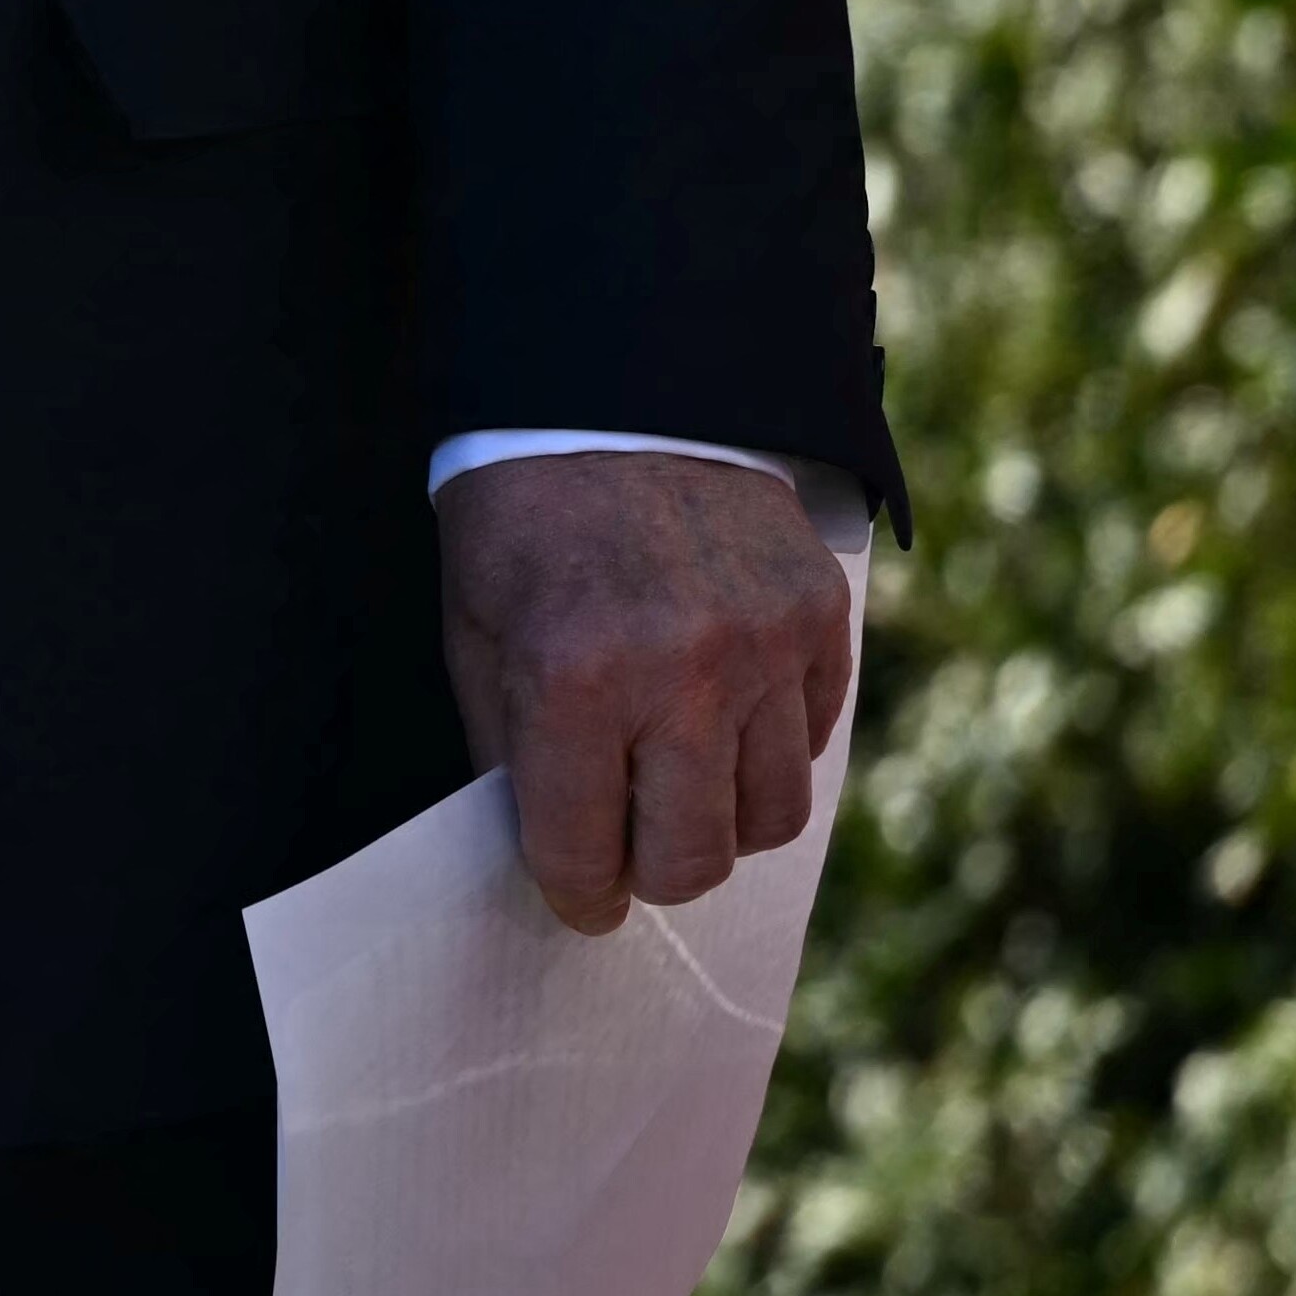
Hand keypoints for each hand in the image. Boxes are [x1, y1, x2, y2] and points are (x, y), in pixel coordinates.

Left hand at [436, 447, 855, 934]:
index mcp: (574, 679)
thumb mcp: (475, 633)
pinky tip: (724, 717)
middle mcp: (683, 674)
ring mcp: (766, 648)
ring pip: (770, 820)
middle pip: (693, 858)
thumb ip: (511, 751)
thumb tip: (554, 854)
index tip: (582, 900)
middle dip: (652, 875)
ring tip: (678, 786)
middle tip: (629, 853)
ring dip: (720, 823)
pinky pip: (812, 746)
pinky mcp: (820, 621)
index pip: (583, 851)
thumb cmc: (523, 523)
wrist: (615, 395)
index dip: (577, 893)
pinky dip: (769, 754)